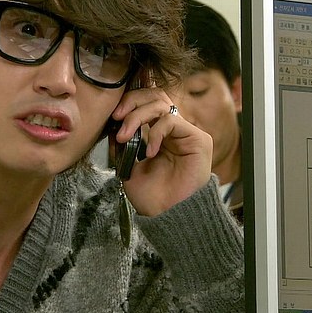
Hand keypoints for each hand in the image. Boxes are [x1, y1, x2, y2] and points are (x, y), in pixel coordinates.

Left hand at [110, 86, 212, 215]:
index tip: (113, 115)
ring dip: (137, 117)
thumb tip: (113, 124)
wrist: (167, 216)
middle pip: (155, 95)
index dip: (130, 102)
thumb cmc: (152, 197)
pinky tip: (150, 151)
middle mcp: (174, 130)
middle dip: (132, 102)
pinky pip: (172, 121)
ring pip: (161, 105)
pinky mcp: (198, 139)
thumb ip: (123, 144)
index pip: (147, 102)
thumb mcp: (128, 166)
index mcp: (159, 134)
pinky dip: (156, 132)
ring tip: (125, 136)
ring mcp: (186, 133)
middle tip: (117, 116)